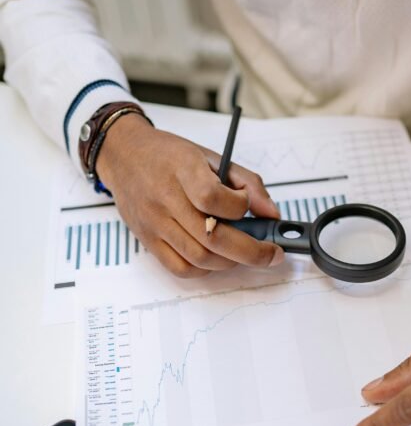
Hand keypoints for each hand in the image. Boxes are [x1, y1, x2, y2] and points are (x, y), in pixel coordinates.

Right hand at [97, 113, 283, 277]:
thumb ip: (247, 183)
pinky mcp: (148, 241)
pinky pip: (181, 268)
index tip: (248, 205)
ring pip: (200, 258)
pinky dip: (205, 269)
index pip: (213, 198)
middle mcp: (166, 199)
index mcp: (184, 170)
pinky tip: (216, 257)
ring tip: (243, 252)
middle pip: (213, 238)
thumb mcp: (211, 157)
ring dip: (230, 262)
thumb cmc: (169, 156)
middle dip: (251, 252)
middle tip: (271, 253)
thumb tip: (272, 214)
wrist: (123, 156)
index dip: (240, 208)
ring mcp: (155, 223)